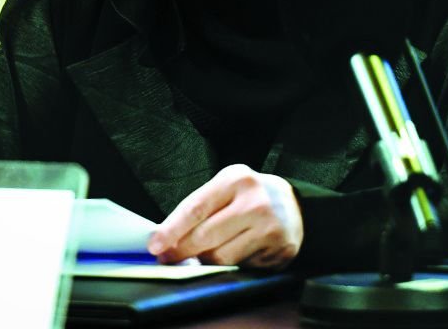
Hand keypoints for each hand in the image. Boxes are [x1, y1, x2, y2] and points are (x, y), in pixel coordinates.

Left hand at [147, 164, 302, 268]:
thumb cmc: (248, 196)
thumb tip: (165, 239)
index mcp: (236, 179)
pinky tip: (235, 254)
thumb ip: (197, 208)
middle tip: (168, 257)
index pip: (196, 208)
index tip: (155, 245)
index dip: (172, 230)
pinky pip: (242, 268)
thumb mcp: (224, 188)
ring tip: (204, 254)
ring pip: (222, 258)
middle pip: (207, 237)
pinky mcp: (281, 251)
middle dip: (181, 251)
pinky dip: (231, 267)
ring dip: (206, 261)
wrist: (292, 204)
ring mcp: (271, 228)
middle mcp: (256, 202)